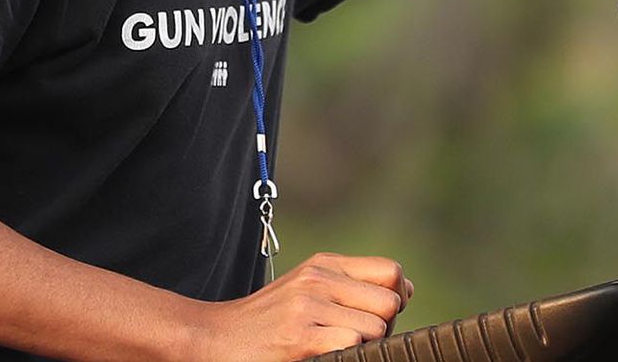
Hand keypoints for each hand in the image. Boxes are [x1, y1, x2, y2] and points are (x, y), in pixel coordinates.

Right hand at [191, 251, 413, 360]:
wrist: (212, 337)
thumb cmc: (266, 321)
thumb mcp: (307, 288)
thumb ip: (352, 286)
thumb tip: (405, 291)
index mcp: (325, 264)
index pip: (391, 272)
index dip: (396, 298)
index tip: (379, 317)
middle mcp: (319, 279)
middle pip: (391, 302)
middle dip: (385, 328)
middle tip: (357, 341)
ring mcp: (308, 306)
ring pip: (376, 329)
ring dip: (365, 348)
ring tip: (335, 351)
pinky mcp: (300, 337)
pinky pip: (351, 344)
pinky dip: (347, 356)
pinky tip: (323, 357)